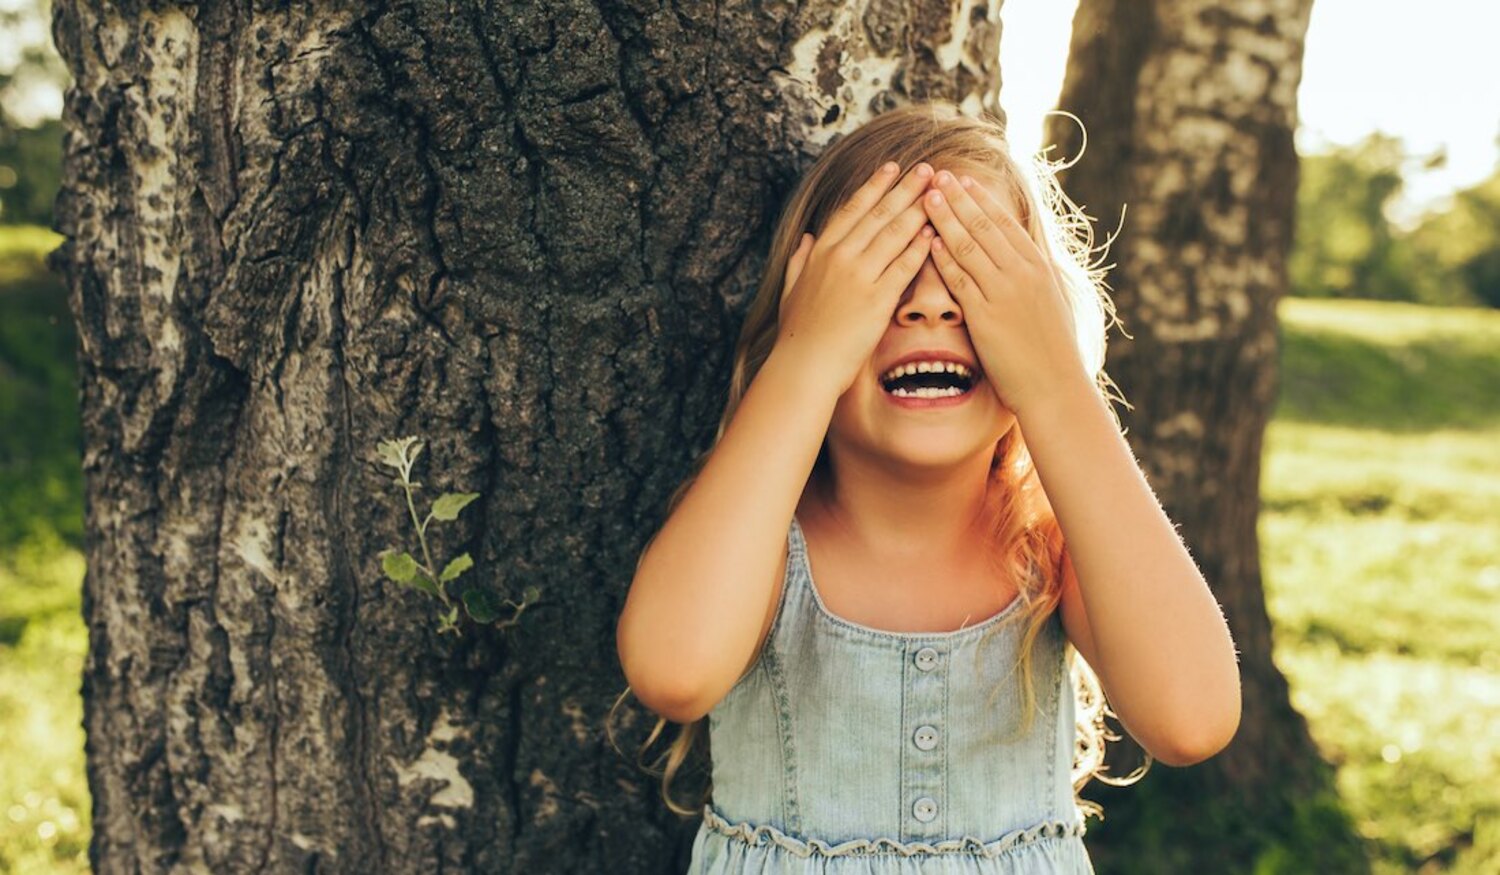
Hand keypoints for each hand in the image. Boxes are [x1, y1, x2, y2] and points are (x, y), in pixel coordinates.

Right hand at [775, 161, 936, 394]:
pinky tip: (935, 233)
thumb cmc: (798, 334)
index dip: (875, 186)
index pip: (852, 209)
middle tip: (928, 168)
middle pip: (879, 214)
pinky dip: (921, 248)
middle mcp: (840, 258)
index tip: (892, 167)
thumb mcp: (790, 290)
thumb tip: (806, 238)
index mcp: (820, 252)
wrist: (804, 366)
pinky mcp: (877, 301)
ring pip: (895, 234)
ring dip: (919, 210)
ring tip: (938, 192)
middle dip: (906, 188)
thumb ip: (798, 260)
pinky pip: (904, 267)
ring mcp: (859, 277)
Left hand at [920, 170, 1088, 416]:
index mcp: (1038, 267)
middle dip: (958, 198)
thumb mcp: (1049, 302)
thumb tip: (1018, 259)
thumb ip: (1032, 277)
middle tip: (936, 175)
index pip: (1005, 223)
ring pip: (969, 247)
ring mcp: (1004, 294)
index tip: (962, 180)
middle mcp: (1023, 274)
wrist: (1056, 387)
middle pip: (984, 226)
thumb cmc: (1051, 351)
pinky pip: (960, 280)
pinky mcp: (986, 317)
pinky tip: (928, 241)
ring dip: (945, 218)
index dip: (980, 199)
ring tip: (926, 197)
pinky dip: (943, 257)